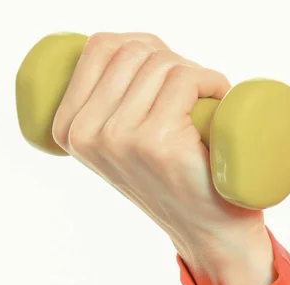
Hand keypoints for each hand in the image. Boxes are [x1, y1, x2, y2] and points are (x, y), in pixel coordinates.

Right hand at [52, 32, 274, 284]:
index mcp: (70, 130)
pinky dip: (211, 80)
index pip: (100, 47)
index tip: (169, 74)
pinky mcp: (157, 141)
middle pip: (134, 50)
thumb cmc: (176, 181)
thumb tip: (130, 47)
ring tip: (207, 100)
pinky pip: (185, 78)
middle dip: (172, 59)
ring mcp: (120, 137)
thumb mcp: (125, 146)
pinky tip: (219, 99)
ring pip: (161, 62)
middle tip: (195, 91)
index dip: (145, 48)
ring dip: (195, 72)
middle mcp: (87, 133)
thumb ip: (111, 106)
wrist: (210, 233)